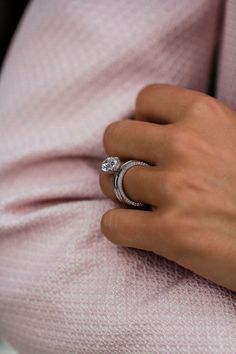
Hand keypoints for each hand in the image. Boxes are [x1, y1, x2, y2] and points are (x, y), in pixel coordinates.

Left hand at [99, 83, 235, 291]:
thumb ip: (198, 127)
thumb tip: (153, 128)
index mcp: (206, 115)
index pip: (145, 100)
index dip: (143, 122)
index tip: (152, 142)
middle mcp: (186, 146)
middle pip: (116, 137)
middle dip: (122, 155)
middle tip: (140, 172)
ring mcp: (177, 190)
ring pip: (111, 181)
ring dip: (121, 194)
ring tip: (143, 204)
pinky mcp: (171, 234)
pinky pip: (113, 225)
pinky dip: (119, 229)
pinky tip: (138, 230)